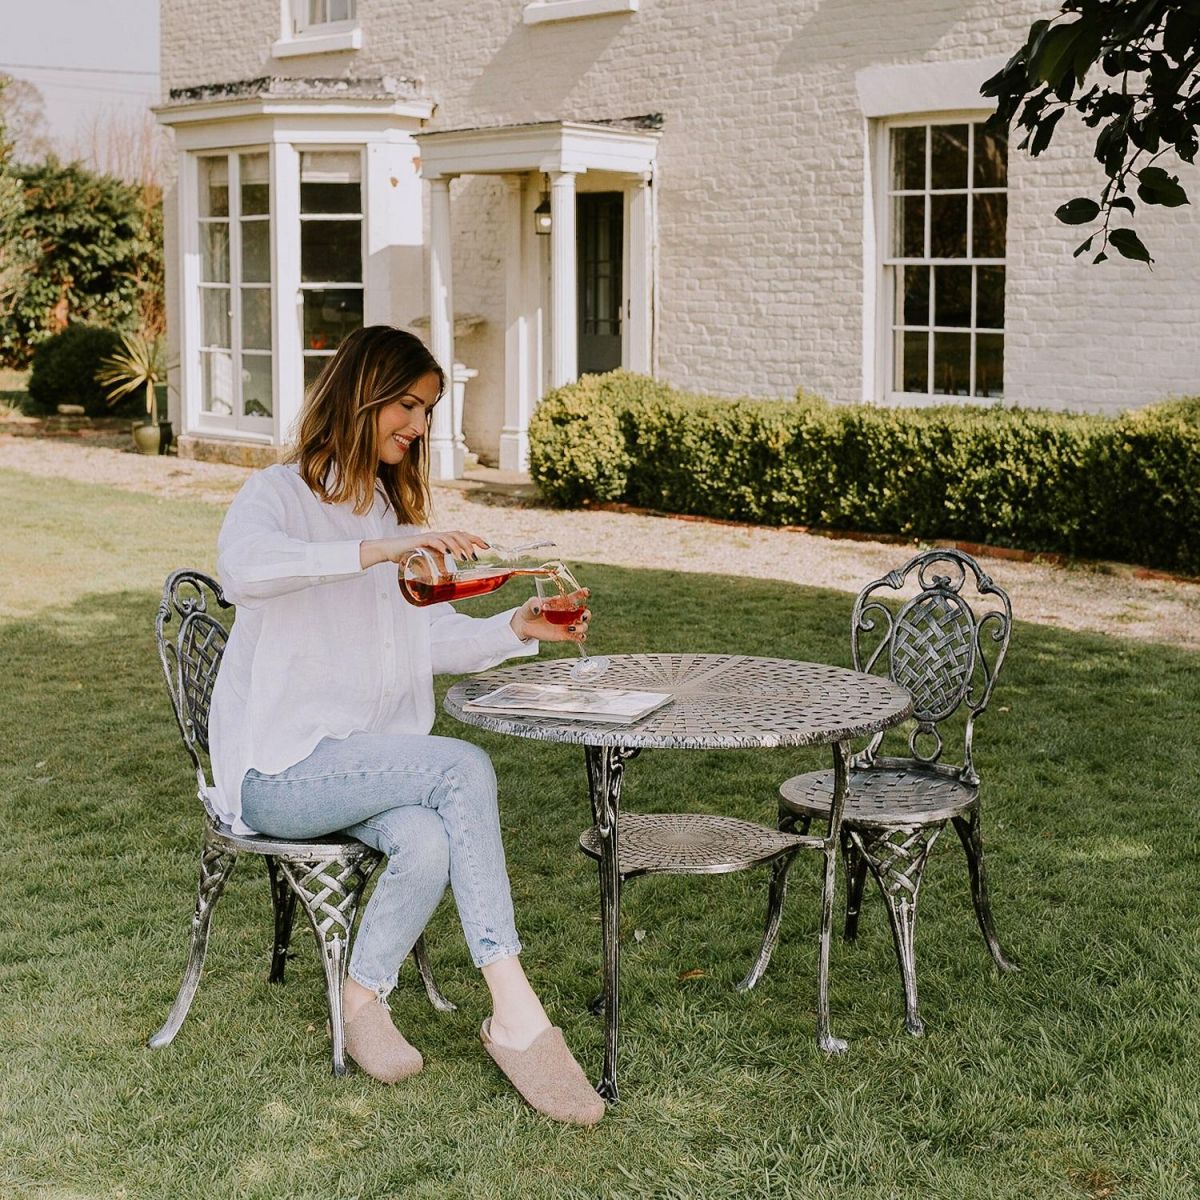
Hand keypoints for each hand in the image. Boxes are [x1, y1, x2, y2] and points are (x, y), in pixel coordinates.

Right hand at [360, 529, 488, 569]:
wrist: (392, 551)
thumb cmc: (411, 555)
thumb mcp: (430, 562)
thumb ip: (440, 567)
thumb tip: (447, 576)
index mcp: (443, 540)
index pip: (462, 536)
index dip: (475, 539)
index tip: (487, 546)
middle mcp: (439, 536)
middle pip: (458, 535)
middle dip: (470, 543)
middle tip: (476, 555)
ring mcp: (430, 537)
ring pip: (448, 537)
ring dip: (458, 546)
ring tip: (465, 557)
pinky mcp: (420, 541)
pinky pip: (433, 541)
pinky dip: (441, 546)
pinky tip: (447, 552)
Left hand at [510, 589, 590, 643]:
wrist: (525, 624)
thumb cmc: (530, 610)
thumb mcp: (531, 603)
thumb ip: (534, 604)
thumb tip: (538, 608)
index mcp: (562, 603)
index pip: (575, 597)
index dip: (582, 593)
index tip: (586, 592)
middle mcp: (568, 613)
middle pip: (585, 613)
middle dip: (586, 615)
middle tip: (580, 617)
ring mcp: (568, 624)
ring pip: (583, 626)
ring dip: (582, 627)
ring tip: (570, 628)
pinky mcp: (565, 635)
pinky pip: (578, 637)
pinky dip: (581, 637)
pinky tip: (577, 637)